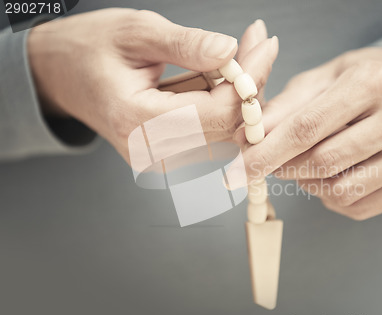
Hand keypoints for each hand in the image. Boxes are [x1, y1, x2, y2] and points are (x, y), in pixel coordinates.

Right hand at [28, 9, 277, 162]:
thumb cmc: (88, 50)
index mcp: (137, 121)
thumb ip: (185, 44)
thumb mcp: (136, 32)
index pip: (216, 113)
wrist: (61, 76)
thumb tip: (230, 50)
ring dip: (242, 96)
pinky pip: (212, 136)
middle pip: (228, 129)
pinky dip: (226, 105)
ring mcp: (160, 160)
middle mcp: (150, 152)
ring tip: (244, 54)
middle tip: (258, 44)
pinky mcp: (168, 156)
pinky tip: (226, 77)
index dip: (249, 80)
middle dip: (252, 85)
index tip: (265, 45)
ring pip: (226, 135)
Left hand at [232, 47, 381, 219]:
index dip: (266, 152)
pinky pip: (358, 206)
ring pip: (340, 190)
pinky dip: (331, 197)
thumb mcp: (320, 80)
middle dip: (283, 168)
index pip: (308, 127)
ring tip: (305, 164)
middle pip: (323, 162)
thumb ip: (282, 109)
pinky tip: (332, 176)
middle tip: (267, 163)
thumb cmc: (359, 83)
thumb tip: (244, 139)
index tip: (238, 169)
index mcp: (374, 81)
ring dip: (308, 184)